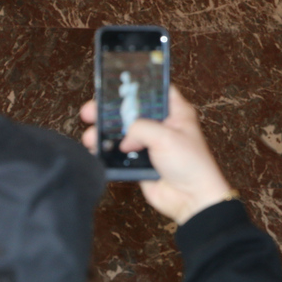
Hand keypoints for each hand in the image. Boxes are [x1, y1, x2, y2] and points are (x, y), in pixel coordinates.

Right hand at [81, 86, 232, 224]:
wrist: (191, 198)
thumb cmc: (191, 164)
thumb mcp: (166, 136)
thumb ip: (140, 128)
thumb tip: (124, 138)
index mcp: (176, 113)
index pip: (156, 89)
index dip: (137, 85)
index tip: (115, 82)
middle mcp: (162, 125)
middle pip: (131, 110)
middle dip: (109, 110)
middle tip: (90, 111)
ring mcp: (150, 143)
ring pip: (121, 132)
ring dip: (104, 132)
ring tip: (90, 135)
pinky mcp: (140, 161)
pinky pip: (118, 153)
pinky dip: (106, 151)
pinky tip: (95, 149)